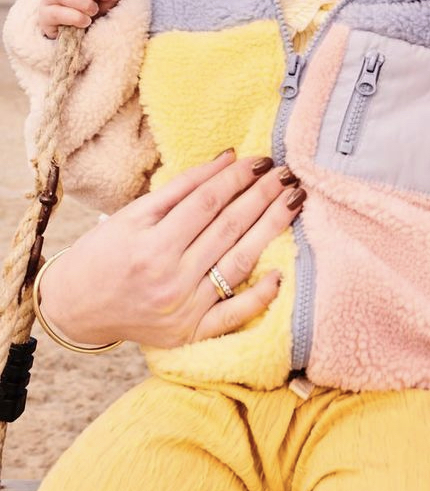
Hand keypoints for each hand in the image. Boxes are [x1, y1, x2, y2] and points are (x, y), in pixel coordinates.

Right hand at [36, 150, 304, 347]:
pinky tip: (280, 272)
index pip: (206, 204)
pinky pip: (234, 315)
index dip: (236, 179)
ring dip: (271, 229)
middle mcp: (169, 278)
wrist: (75, 308)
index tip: (260, 161)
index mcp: (150, 245)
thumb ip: (183, 188)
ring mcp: (183, 308)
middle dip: (262, 197)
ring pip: (238, 262)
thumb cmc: (104, 254)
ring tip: (293, 202)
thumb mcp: (133, 215)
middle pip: (227, 229)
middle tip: (286, 174)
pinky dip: (260, 296)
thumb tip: (228, 158)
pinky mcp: (191, 333)